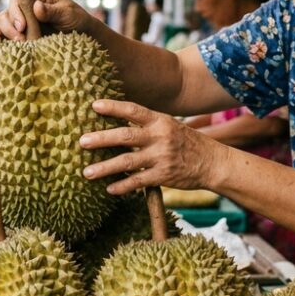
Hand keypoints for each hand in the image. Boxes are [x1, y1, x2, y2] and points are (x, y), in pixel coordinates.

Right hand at [0, 0, 92, 42]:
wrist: (83, 35)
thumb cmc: (77, 19)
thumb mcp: (68, 14)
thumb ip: (52, 11)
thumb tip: (36, 6)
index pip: (18, 0)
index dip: (16, 12)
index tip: (22, 27)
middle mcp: (26, 7)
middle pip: (7, 13)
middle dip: (9, 27)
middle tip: (20, 40)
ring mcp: (22, 21)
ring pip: (4, 24)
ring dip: (5, 34)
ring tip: (14, 46)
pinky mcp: (22, 34)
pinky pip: (6, 36)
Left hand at [78, 99, 228, 194]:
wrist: (212, 162)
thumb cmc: (186, 142)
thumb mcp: (169, 126)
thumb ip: (147, 124)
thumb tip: (118, 121)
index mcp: (160, 121)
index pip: (133, 110)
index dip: (113, 107)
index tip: (94, 106)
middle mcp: (160, 137)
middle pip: (125, 136)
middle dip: (101, 139)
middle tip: (82, 142)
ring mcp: (161, 157)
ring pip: (127, 162)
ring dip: (105, 168)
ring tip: (87, 172)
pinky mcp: (164, 176)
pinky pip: (138, 182)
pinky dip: (122, 186)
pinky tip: (109, 189)